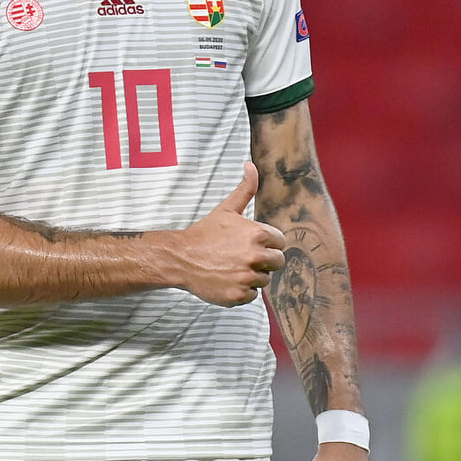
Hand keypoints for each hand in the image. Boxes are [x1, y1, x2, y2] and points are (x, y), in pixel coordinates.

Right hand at [163, 162, 287, 305]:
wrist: (181, 257)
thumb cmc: (205, 234)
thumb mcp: (227, 209)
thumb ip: (245, 189)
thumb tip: (251, 165)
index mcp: (257, 234)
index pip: (280, 243)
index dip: (266, 243)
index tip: (249, 243)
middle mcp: (255, 256)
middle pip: (277, 262)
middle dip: (263, 260)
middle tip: (241, 257)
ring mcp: (246, 277)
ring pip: (264, 279)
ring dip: (251, 275)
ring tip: (232, 267)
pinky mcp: (238, 295)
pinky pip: (252, 295)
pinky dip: (241, 290)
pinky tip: (227, 280)